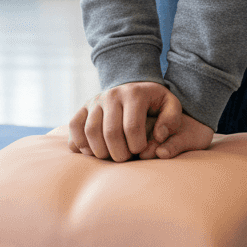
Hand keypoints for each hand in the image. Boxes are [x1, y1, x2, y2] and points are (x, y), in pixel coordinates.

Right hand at [68, 82, 213, 161]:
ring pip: (91, 131)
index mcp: (134, 94)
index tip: (141, 151)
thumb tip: (159, 135)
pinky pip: (74, 125)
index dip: (137, 146)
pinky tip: (91, 151)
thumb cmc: (154, 103)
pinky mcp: (83, 107)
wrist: (134, 88)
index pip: (132, 127)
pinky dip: (79, 142)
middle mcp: (112, 94)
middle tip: (125, 159)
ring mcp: (95, 100)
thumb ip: (171, 120)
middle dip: (119, 153)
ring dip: (100, 152)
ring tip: (110, 157)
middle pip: (110, 132)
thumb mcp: (170, 105)